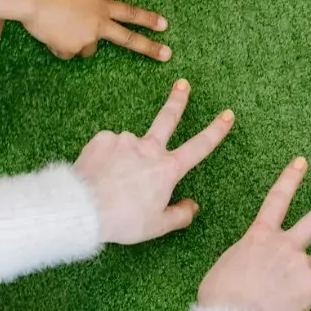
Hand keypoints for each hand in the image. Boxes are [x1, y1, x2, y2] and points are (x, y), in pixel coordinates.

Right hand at [23, 0, 170, 60]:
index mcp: (101, 5)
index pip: (130, 13)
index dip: (148, 19)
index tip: (164, 26)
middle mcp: (97, 24)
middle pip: (128, 39)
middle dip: (149, 48)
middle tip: (167, 55)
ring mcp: (85, 39)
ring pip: (88, 48)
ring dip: (80, 41)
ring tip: (62, 24)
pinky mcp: (69, 49)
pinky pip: (67, 52)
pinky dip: (61, 46)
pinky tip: (50, 32)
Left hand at [76, 79, 234, 243]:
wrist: (83, 208)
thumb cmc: (123, 220)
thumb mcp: (157, 226)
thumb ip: (180, 215)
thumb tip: (193, 206)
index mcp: (167, 169)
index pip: (199, 146)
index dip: (216, 130)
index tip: (227, 115)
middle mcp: (149, 148)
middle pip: (168, 118)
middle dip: (178, 100)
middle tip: (183, 84)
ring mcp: (125, 140)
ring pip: (130, 146)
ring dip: (126, 157)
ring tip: (113, 181)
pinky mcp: (103, 139)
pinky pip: (109, 147)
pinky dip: (107, 158)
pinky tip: (100, 173)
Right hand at [197, 157, 310, 310]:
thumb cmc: (221, 297)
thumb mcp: (229, 266)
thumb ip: (254, 258)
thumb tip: (265, 268)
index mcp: (259, 236)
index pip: (276, 199)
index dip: (290, 179)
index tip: (302, 162)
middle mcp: (284, 244)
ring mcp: (301, 263)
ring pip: (309, 268)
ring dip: (298, 280)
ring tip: (275, 297)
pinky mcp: (310, 286)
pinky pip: (308, 291)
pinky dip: (298, 299)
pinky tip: (282, 307)